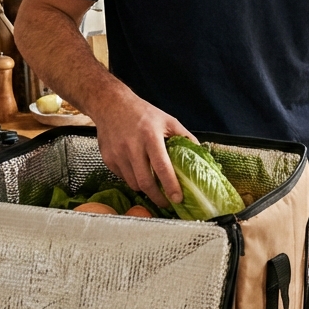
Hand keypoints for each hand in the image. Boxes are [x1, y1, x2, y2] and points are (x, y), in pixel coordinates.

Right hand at [88, 93, 192, 207]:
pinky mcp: (108, 159)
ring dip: (145, 189)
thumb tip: (200, 155)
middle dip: (157, 197)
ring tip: (154, 188)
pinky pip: (123, 177)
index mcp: (150, 136)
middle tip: (167, 203)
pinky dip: (133, 180)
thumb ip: (184, 137)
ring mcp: (117, 154)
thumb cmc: (143, 113)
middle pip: (145, 182)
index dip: (170, 185)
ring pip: (133, 183)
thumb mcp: (168, 120)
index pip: (161, 166)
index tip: (177, 199)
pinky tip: (139, 173)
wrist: (111, 105)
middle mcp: (132, 146)